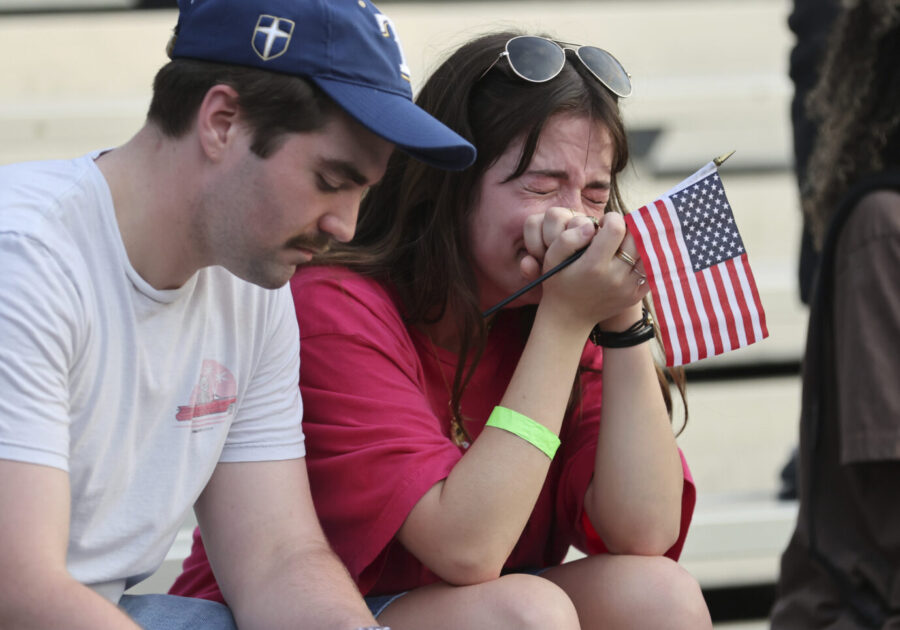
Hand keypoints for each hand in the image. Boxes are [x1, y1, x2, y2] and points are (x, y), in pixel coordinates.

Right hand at [522, 208, 648, 326]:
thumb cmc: (558, 283)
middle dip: (627, 228)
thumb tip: (591, 225)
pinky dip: (646, 259)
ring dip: (639, 242)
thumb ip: (567, 238)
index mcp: (594, 265)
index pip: (616, 228)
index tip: (603, 223)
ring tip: (625, 242)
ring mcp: (628, 288)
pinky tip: (633, 256)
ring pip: (648, 252)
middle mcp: (614, 277)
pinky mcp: (636, 295)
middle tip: (616, 232)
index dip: (612, 218)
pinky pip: (652, 270)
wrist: (568, 318)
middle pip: (636, 237)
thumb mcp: (551, 258)